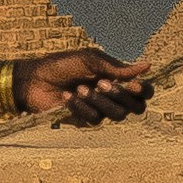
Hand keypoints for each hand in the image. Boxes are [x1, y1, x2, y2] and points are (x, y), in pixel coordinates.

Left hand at [15, 47, 153, 125]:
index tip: (133, 84)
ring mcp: (100, 110)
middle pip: (136, 107)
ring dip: (99, 101)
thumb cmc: (62, 65)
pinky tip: (67, 97)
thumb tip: (148, 65)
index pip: (144, 91)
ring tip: (80, 88)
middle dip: (120, 96)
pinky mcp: (85, 120)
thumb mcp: (90, 61)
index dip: (144, 91)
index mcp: (117, 79)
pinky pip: (94, 119)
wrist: (35, 79)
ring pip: (117, 115)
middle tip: (102, 83)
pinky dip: (81, 106)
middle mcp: (113, 97)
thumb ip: (118, 68)